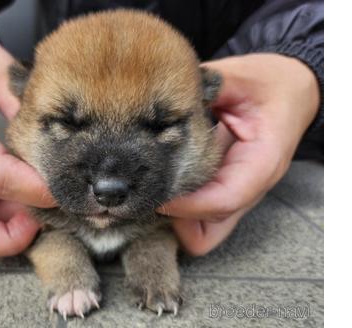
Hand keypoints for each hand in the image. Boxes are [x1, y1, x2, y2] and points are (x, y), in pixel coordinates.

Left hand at [158, 54, 319, 255]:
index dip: (185, 203)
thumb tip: (162, 99)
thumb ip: (204, 88)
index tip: (155, 192)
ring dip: (175, 216)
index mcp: (261, 162)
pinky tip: (163, 179)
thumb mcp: (238, 78)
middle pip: (207, 232)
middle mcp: (249, 187)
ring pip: (202, 231)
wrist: (290, 90)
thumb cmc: (269, 84)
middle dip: (175, 218)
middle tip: (149, 190)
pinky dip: (179, 207)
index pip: (223, 200)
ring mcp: (237, 194)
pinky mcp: (224, 190)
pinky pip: (199, 216)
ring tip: (152, 186)